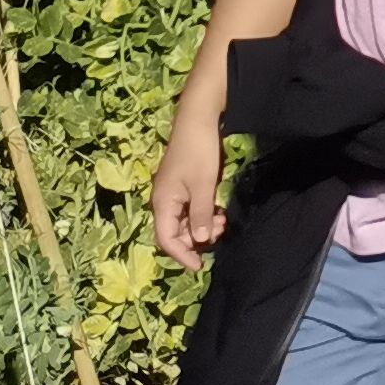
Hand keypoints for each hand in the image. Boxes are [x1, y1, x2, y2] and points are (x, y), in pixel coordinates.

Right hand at [152, 108, 228, 271]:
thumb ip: (200, 215)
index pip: (166, 240)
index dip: (182, 255)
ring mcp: (173, 193)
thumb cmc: (199, 152)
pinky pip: (190, 208)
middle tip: (220, 232)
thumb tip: (199, 240)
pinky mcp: (183, 185)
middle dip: (196, 239)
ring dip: (202, 226)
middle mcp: (163, 201)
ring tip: (222, 221)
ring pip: (184, 221)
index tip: (200, 266)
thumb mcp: (203, 186)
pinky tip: (218, 212)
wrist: (198, 119)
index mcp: (162, 203)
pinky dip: (203, 214)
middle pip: (175, 232)